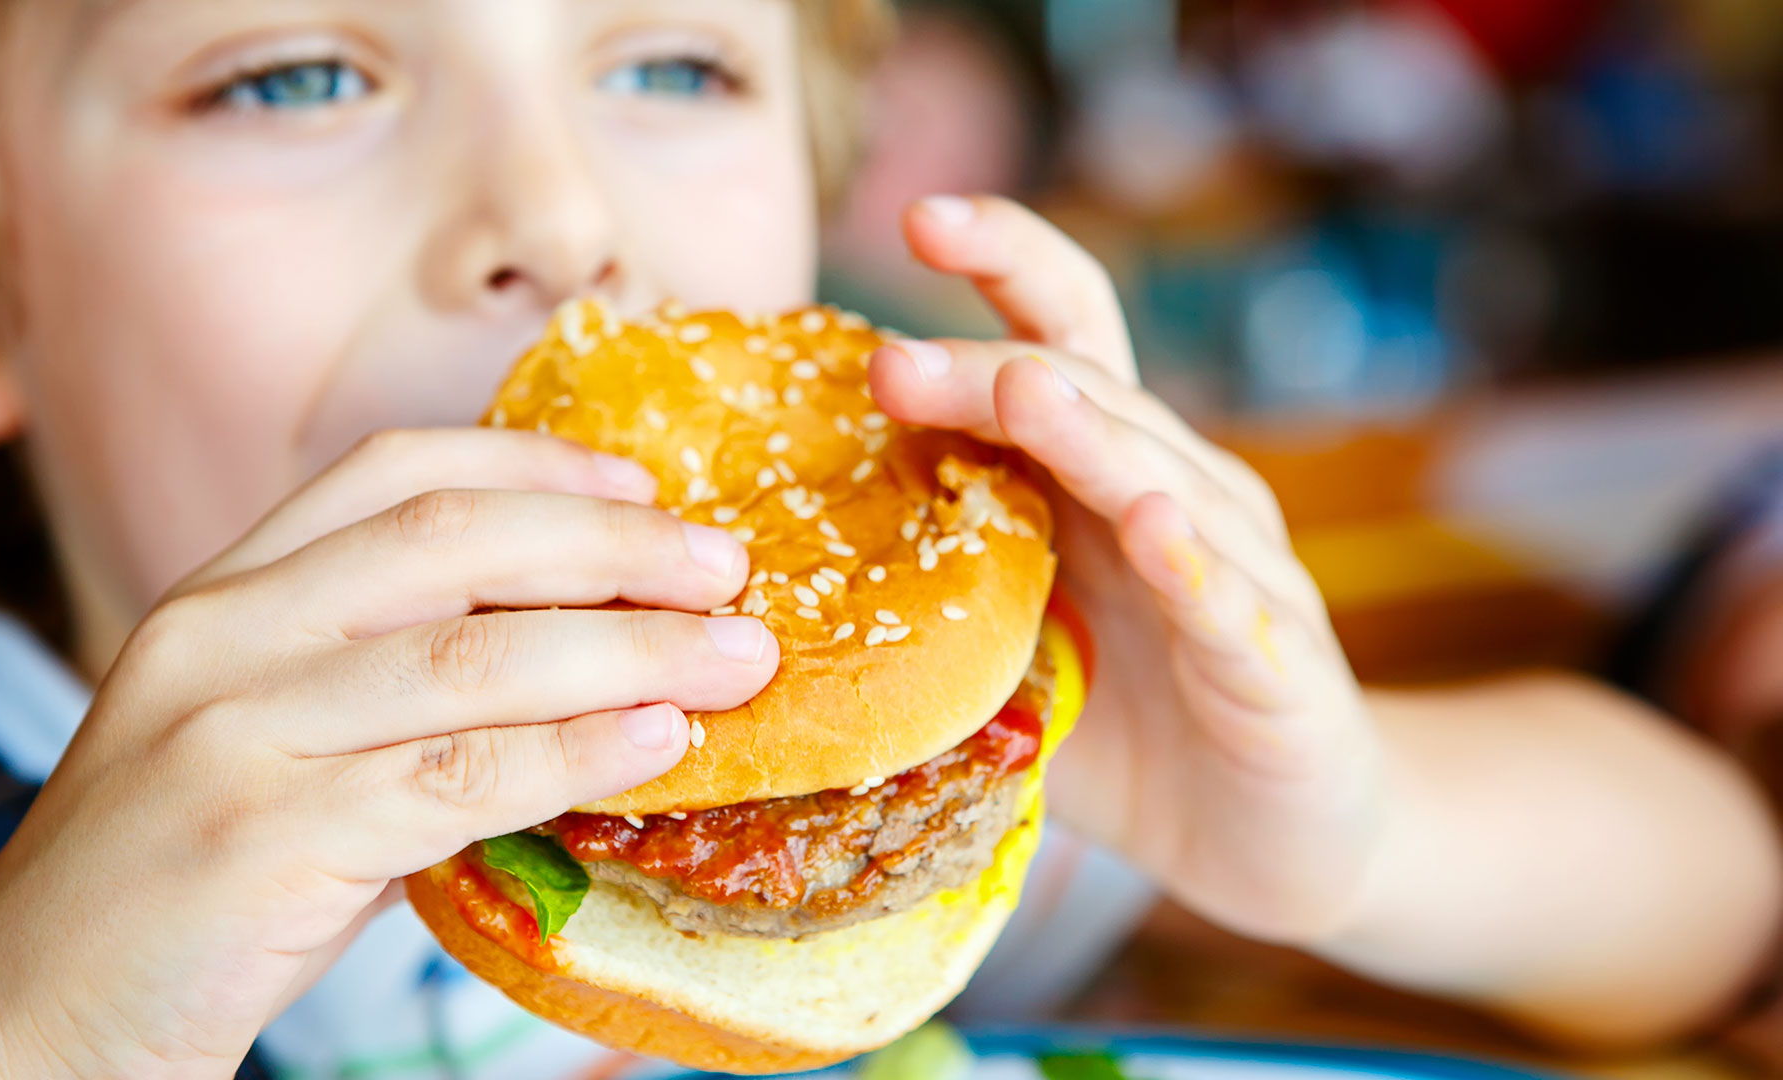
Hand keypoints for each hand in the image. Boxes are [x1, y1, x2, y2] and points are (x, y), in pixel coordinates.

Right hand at [0, 427, 778, 1078]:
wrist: (28, 1013)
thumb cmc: (185, 882)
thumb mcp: (280, 745)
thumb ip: (399, 694)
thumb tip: (591, 666)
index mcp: (226, 595)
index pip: (392, 472)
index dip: (535, 463)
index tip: (646, 489)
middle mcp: (223, 637)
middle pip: (451, 541)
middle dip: (611, 547)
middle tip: (729, 569)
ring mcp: (232, 732)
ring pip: (470, 657)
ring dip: (628, 650)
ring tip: (736, 658)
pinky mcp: (259, 838)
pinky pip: (453, 776)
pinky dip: (573, 753)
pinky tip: (657, 743)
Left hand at [869, 196, 1379, 942]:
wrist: (1276, 841)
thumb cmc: (1131, 728)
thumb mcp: (1014, 650)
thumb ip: (937, 591)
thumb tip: (776, 567)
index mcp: (1106, 478)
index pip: (1060, 339)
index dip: (1006, 265)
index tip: (917, 217)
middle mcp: (1179, 498)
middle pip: (1088, 399)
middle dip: (988, 370)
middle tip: (890, 363)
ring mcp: (1238, 575)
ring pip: (1163, 480)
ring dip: (1088, 435)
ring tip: (1019, 393)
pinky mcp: (1278, 666)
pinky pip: (1230, 606)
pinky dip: (1193, 566)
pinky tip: (1151, 528)